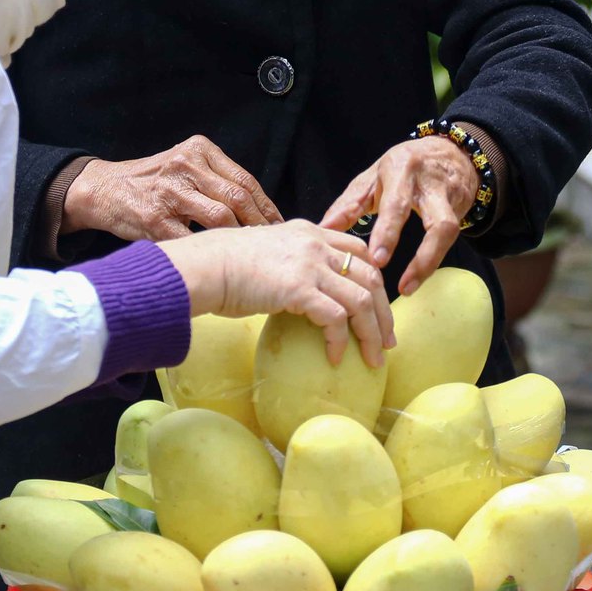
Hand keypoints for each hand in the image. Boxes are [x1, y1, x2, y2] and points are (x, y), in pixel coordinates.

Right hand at [63, 136, 282, 241]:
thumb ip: (216, 180)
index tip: (279, 226)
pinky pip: (191, 239)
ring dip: (238, 239)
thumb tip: (260, 212)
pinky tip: (217, 260)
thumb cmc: (152, 182)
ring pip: (219, 218)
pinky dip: (207, 252)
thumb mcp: (184, 165)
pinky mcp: (154, 217)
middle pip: (237, 198)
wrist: (103, 189)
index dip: (267, 207)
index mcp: (198, 149)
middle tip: (270, 246)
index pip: (244, 180)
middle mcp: (185, 165)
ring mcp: (169, 192)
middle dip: (258, 225)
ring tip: (249, 255)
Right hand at [161, 220, 395, 366]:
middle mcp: (315, 244)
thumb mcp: (264, 253)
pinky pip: (335, 318)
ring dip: (372, 333)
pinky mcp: (300, 288)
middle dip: (383, 311)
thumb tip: (294, 290)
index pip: (358, 249)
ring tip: (374, 357)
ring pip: (361, 299)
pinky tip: (337, 358)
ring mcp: (309, 264)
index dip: (374, 277)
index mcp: (309, 232)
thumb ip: (288, 264)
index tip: (377, 304)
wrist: (203, 267)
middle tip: (387, 339)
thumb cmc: (222, 266)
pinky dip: (341, 341)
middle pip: (370, 275)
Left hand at [319, 136, 478, 295]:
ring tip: (407, 288)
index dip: (388, 233)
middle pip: (434, 221)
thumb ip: (349, 204)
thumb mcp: (373, 177)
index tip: (376, 259)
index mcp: (403, 170)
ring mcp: (450, 198)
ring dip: (429, 263)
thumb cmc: (403, 166)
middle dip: (421, 255)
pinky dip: (432, 260)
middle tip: (401, 285)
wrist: (451, 152)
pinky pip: (449, 239)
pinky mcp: (461, 212)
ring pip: (448, 232)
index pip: (397, 204)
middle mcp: (431, 184)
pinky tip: (417, 278)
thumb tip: (323, 229)